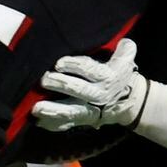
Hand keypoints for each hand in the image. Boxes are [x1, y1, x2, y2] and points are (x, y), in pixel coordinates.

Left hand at [33, 38, 148, 131]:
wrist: (129, 101)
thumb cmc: (120, 74)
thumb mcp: (125, 60)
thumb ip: (124, 51)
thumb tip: (124, 43)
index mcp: (108, 77)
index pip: (91, 70)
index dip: (75, 65)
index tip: (59, 63)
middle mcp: (98, 95)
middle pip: (79, 90)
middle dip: (61, 85)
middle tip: (44, 79)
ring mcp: (90, 110)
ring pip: (72, 111)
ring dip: (54, 110)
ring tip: (37, 108)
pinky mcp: (82, 120)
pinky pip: (67, 124)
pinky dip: (53, 124)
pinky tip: (39, 122)